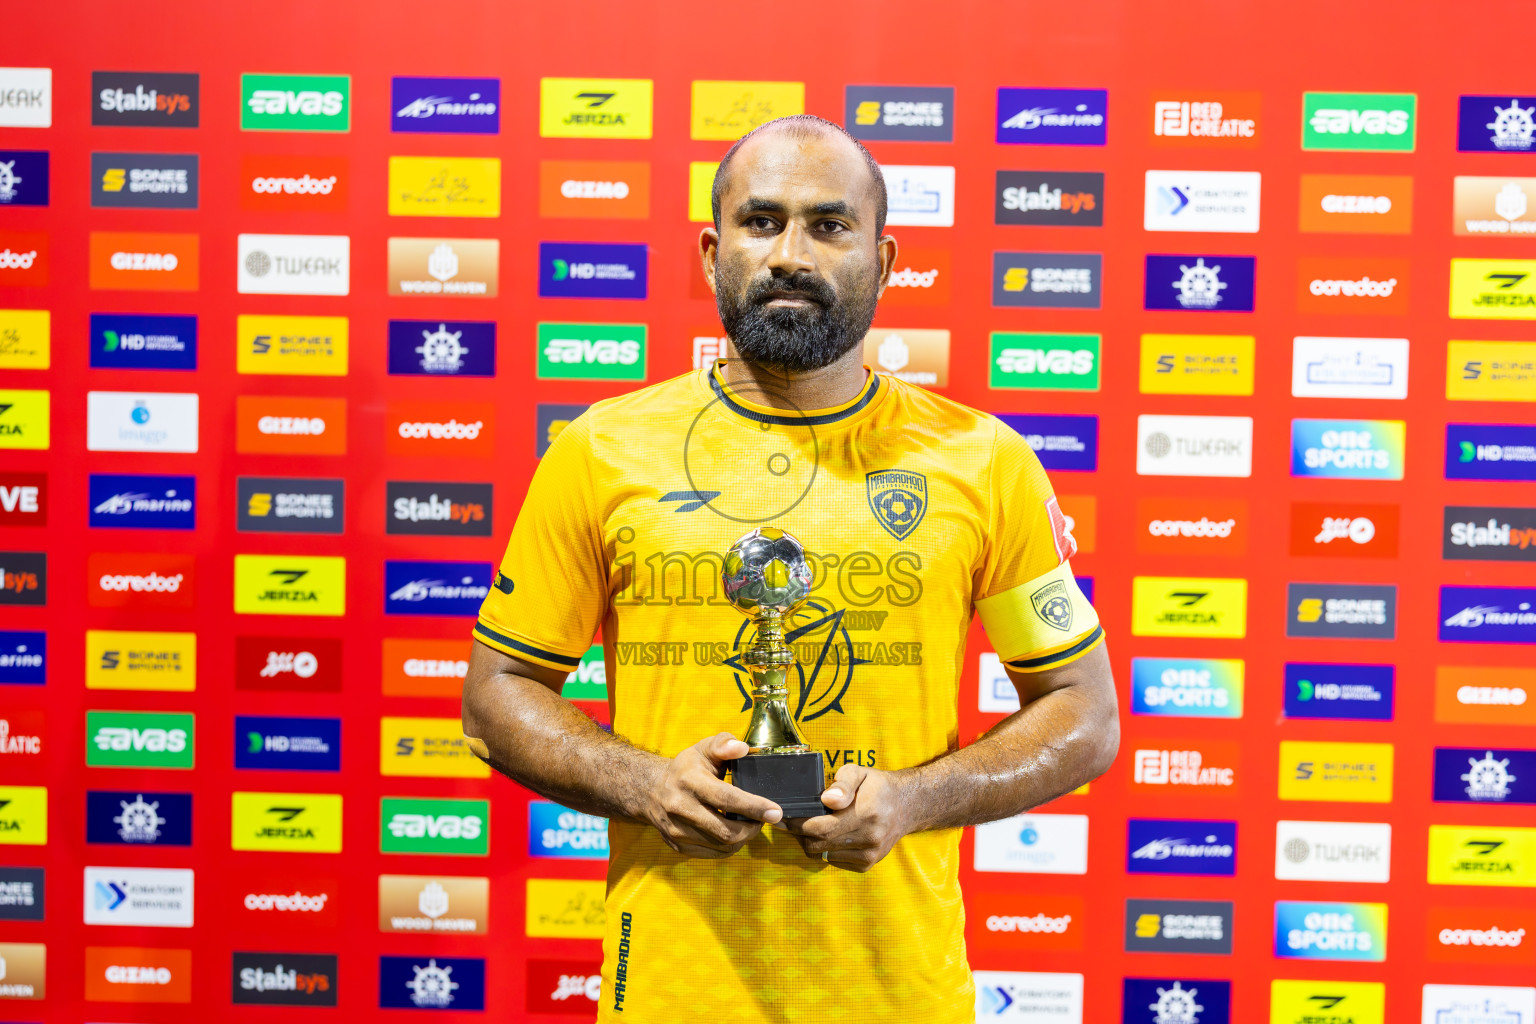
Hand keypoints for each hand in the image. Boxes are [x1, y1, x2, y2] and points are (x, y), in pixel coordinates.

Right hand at [641, 732, 782, 857]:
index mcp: (689, 781)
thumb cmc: (685, 768)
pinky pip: (713, 854)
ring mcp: (677, 831)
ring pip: (722, 846)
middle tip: (764, 818)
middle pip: (726, 831)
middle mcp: (680, 808)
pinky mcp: (678, 846)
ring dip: (743, 838)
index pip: (726, 799)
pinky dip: (729, 846)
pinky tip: (734, 832)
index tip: (776, 811)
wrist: (650, 791)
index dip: (754, 807)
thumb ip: (723, 744)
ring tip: (750, 824)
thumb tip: (743, 749)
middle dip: (753, 828)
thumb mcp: (703, 749)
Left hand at [789, 764, 910, 871]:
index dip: (796, 825)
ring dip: (812, 842)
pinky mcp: (867, 864)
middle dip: (799, 834)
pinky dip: (826, 849)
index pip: (820, 828)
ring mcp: (869, 855)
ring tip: (814, 824)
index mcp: (866, 814)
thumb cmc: (877, 786)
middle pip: (817, 844)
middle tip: (793, 820)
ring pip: (823, 855)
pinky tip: (832, 834)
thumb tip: (827, 800)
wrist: (907, 806)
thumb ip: (842, 784)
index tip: (782, 817)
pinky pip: (834, 861)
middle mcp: (869, 838)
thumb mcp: (859, 772)